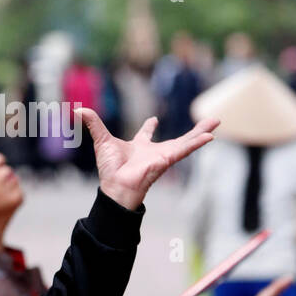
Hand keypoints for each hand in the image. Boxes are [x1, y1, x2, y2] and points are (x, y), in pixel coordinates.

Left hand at [75, 107, 218, 211]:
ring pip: (187, 141)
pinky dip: (197, 142)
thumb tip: (78, 109)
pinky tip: (211, 135)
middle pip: (177, 138)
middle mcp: (154, 152)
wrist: (116, 187)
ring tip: (217, 122)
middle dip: (191, 130)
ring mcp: (164, 156)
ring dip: (202, 132)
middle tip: (206, 121)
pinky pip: (186, 148)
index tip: (153, 119)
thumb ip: (93, 123)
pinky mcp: (168, 159)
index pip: (145, 135)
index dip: (149, 127)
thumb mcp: (101, 139)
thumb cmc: (109, 168)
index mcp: (139, 147)